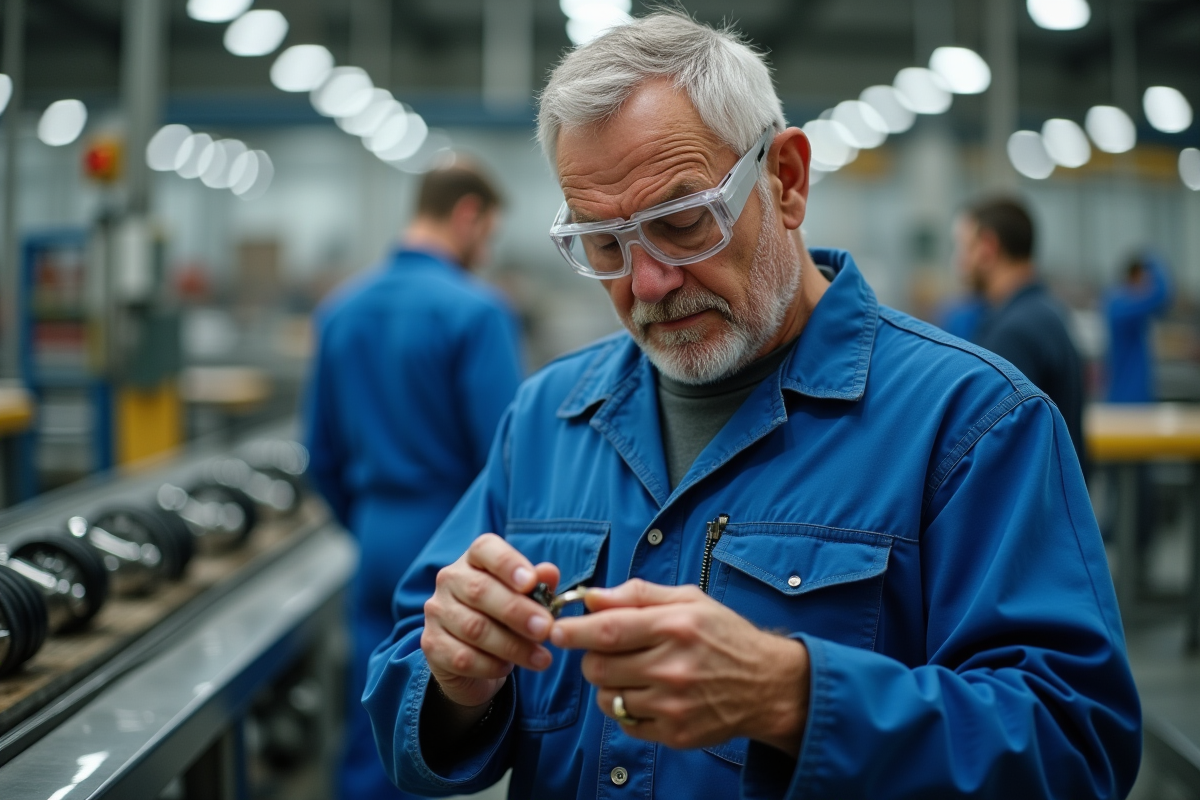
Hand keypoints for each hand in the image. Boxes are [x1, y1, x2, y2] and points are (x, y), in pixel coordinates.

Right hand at [421, 533, 559, 709]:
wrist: (473, 656)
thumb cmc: (503, 617)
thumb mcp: (524, 599)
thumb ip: (538, 585)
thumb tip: (550, 572)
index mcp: (474, 560)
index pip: (485, 549)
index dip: (508, 563)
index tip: (530, 582)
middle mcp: (449, 580)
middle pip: (480, 590)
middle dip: (517, 611)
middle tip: (546, 629)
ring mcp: (437, 612)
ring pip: (474, 628)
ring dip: (512, 645)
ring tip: (541, 657)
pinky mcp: (432, 645)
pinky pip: (463, 658)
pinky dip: (491, 666)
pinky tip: (508, 668)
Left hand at [550, 579, 808, 756]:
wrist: (767, 684)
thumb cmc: (724, 635)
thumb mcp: (688, 600)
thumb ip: (637, 595)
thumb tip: (591, 597)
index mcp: (675, 626)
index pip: (607, 630)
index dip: (573, 631)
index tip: (556, 630)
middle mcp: (673, 667)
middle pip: (599, 668)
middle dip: (591, 658)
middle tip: (605, 651)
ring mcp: (673, 705)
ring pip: (607, 698)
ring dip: (609, 685)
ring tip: (632, 672)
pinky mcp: (675, 734)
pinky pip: (626, 723)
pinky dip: (627, 708)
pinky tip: (648, 694)